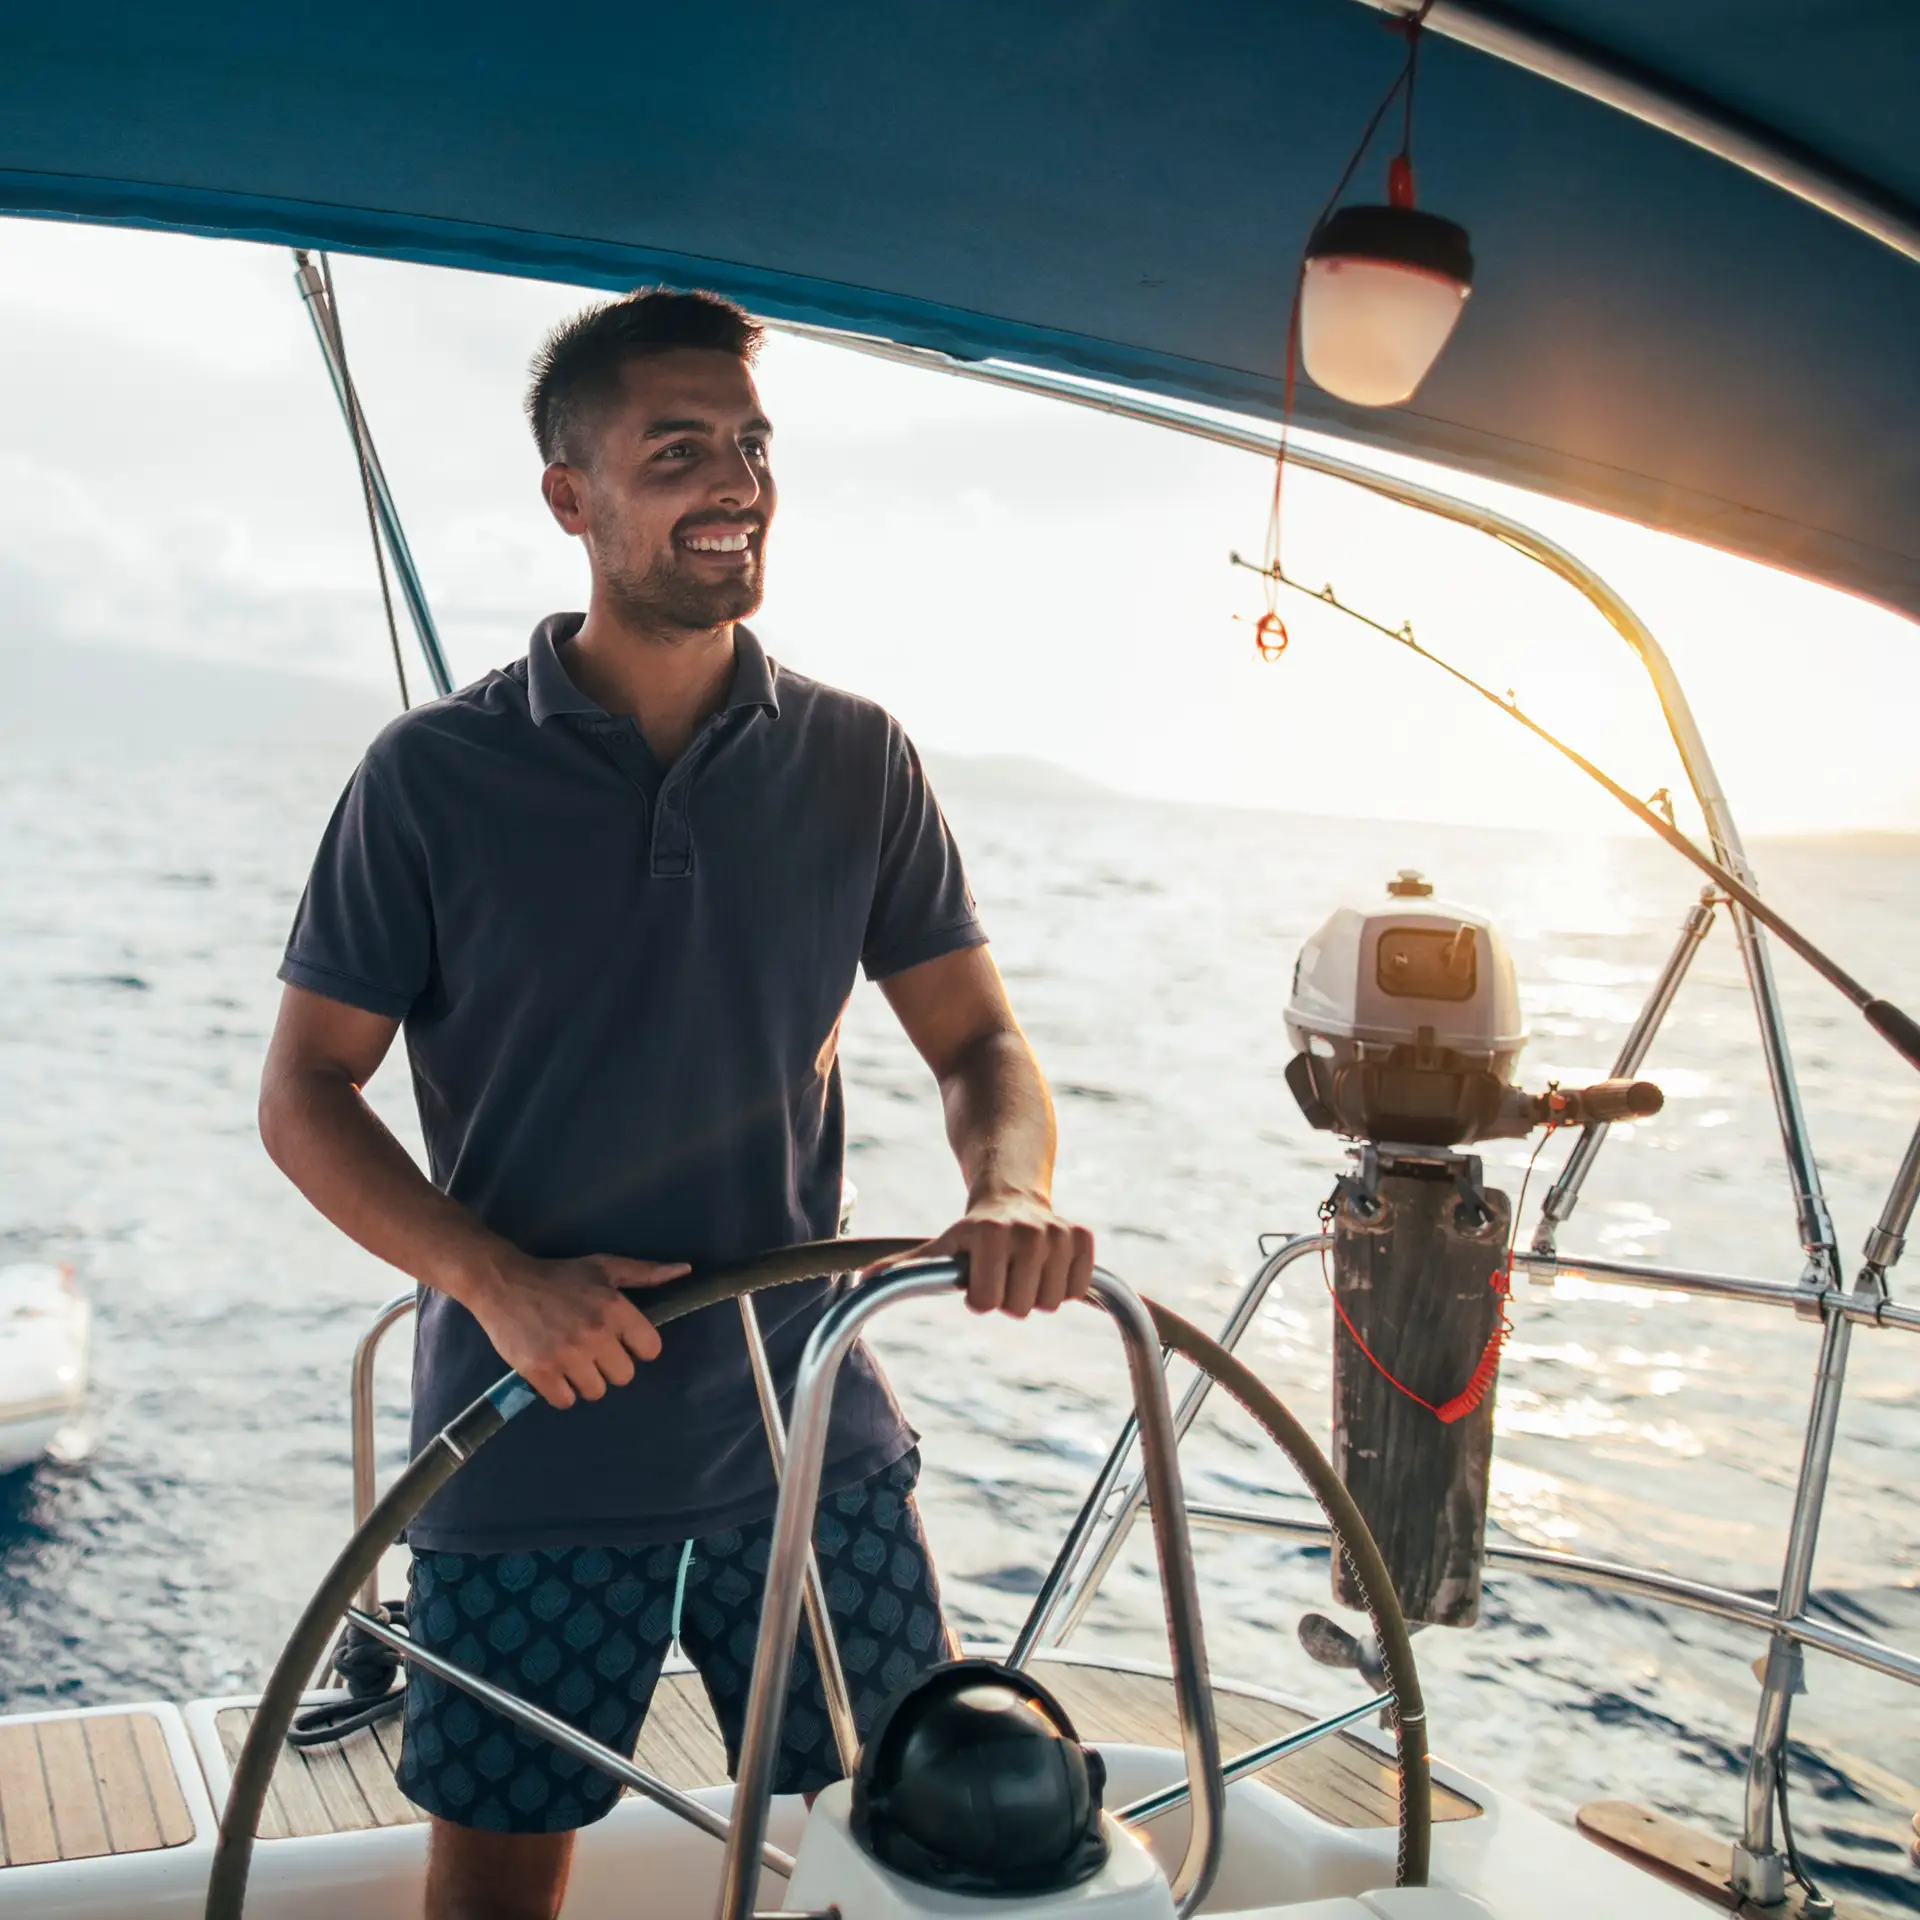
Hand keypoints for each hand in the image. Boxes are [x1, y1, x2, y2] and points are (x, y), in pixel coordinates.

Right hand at [463, 1254, 688, 1408]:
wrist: (504, 1284)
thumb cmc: (560, 1276)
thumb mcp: (605, 1267)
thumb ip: (646, 1273)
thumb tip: (685, 1271)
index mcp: (615, 1308)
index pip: (650, 1349)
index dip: (638, 1347)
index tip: (623, 1340)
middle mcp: (594, 1334)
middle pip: (624, 1376)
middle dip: (611, 1365)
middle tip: (593, 1350)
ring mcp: (566, 1355)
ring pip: (596, 1392)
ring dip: (586, 1380)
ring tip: (573, 1360)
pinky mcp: (539, 1371)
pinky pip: (565, 1401)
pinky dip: (561, 1391)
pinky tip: (555, 1371)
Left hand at [871, 1192, 1094, 1317]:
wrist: (1011, 1196)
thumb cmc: (970, 1234)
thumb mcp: (939, 1249)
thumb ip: (904, 1268)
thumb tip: (861, 1282)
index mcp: (987, 1235)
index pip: (986, 1304)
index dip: (980, 1297)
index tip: (978, 1278)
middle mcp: (1026, 1231)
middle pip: (1021, 1308)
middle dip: (1009, 1297)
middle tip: (1003, 1273)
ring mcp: (1058, 1234)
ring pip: (1051, 1303)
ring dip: (1036, 1293)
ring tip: (1023, 1268)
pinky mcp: (1083, 1237)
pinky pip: (1080, 1288)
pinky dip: (1065, 1285)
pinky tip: (1048, 1266)